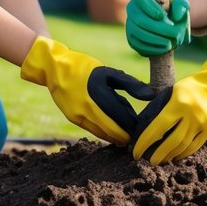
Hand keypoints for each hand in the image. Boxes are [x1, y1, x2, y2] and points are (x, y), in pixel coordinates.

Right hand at [20, 36, 153, 144]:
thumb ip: (131, 84)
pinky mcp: (73, 119)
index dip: (135, 127)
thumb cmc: (86, 68)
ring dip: (116, 136)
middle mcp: (89, 108)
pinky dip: (104, 132)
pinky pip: (93, 130)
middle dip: (127, 136)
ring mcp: (79, 116)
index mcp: (100, 95)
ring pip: (103, 134)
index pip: (123, 119)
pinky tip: (112, 130)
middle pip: (114, 131)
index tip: (145, 128)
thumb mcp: (109, 72)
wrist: (54, 69)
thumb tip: (151, 95)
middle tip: (138, 136)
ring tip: (127, 135)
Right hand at [125, 0, 190, 56]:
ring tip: (171, 42)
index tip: (163, 16)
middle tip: (174, 33)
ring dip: (156, 39)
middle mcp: (132, 8)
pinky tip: (165, 48)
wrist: (171, 28)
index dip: (149, 7)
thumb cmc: (175, 13)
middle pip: (139, 19)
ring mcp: (130, 24)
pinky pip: (138, 44)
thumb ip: (182, 6)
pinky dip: (152, 48)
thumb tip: (177, 15)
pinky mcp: (132, 39)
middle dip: (158, 28)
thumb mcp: (182, 6)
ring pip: (138, 32)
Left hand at [132, 42, 206, 164]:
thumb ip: (162, 106)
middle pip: (172, 141)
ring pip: (183, 146)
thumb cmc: (191, 88)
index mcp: (179, 103)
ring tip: (161, 160)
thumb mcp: (174, 91)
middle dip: (158, 155)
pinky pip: (195, 146)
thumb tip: (145, 125)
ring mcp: (203, 123)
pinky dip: (183, 153)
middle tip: (149, 162)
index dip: (145, 141)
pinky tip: (175, 156)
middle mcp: (192, 114)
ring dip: (170, 156)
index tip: (136, 151)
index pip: (158, 126)